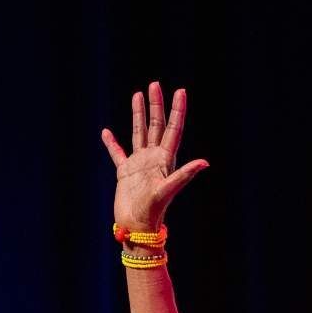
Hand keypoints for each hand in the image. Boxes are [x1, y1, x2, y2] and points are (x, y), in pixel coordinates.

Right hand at [101, 82, 208, 230]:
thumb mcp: (168, 191)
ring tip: (138, 94)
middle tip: (155, 84)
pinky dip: (112, 142)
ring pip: (138, 133)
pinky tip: (106, 132)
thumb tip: (205, 162)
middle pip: (155, 125)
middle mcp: (154, 159)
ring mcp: (139, 164)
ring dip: (138, 114)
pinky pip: (117, 153)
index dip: (177, 110)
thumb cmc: (153, 212)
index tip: (180, 91)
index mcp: (165, 160)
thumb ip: (184, 175)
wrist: (136, 228)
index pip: (173, 129)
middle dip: (156, 105)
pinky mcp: (125, 172)